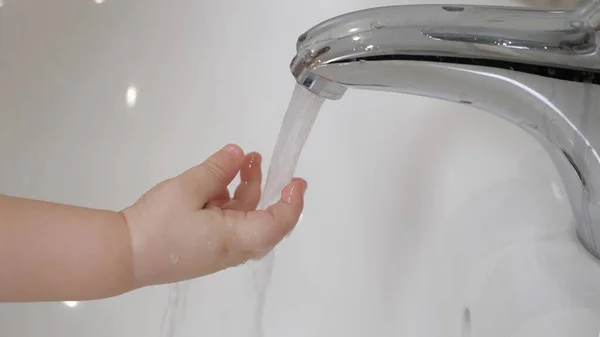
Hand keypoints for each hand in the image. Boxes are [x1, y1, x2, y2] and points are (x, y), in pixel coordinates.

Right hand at [121, 144, 305, 287]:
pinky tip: (214, 180)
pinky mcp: (202, 245)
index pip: (278, 223)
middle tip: (257, 158)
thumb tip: (238, 152)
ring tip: (237, 159)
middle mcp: (232, 248)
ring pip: (241, 216)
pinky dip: (224, 200)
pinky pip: (223, 221)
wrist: (122, 255)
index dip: (292, 202)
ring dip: (242, 188)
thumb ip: (217, 169)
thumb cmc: (158, 223)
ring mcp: (217, 248)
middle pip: (261, 218)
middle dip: (264, 186)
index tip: (296, 180)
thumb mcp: (188, 188)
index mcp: (236, 239)